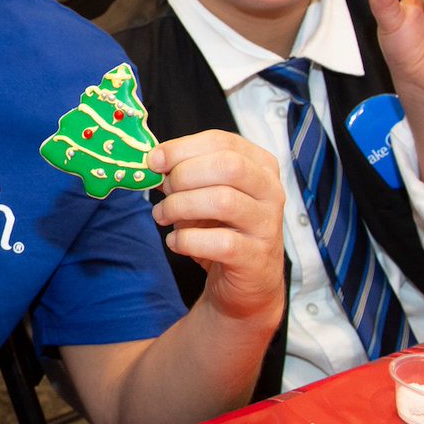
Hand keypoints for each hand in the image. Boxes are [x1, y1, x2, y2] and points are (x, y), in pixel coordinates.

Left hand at [147, 130, 283, 324]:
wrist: (248, 281)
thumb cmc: (222, 229)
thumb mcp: (204, 193)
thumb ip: (184, 173)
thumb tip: (154, 161)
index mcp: (259, 165)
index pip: (221, 141)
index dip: (181, 148)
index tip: (154, 161)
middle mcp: (270, 190)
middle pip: (227, 166)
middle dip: (183, 175)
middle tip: (163, 191)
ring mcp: (267, 224)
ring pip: (223, 201)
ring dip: (180, 207)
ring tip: (163, 215)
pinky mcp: (257, 256)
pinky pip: (219, 242)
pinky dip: (187, 240)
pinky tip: (175, 242)